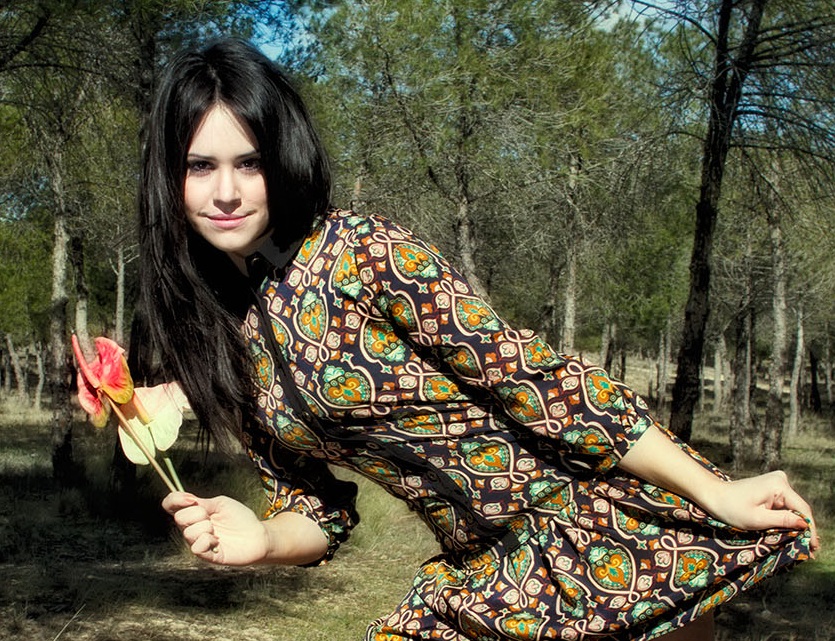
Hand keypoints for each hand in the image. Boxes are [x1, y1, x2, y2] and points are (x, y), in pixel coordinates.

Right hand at [162, 492, 268, 565]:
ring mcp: (197, 542)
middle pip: (179, 518)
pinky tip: (218, 541)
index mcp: (193, 513)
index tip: (189, 498)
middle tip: (212, 517)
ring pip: (188, 532)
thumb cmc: (239, 518)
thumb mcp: (220, 504)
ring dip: (206, 527)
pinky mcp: (205, 556)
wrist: (257, 534)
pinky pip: (196, 547)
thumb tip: (186, 499)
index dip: (174, 500)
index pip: (170, 505)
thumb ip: (202, 502)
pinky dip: (208, 541)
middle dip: (198, 513)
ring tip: (218, 531)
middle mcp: (192, 528)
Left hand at [705, 471, 819, 553]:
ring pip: (793, 508)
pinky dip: (788, 520)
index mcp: (778, 485)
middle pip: (799, 509)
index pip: (802, 510)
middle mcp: (781, 480)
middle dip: (805, 530)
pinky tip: (793, 534)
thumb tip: (805, 524)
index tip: (814, 548)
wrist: (713, 495)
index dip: (810, 530)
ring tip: (805, 546)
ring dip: (797, 526)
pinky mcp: (772, 488)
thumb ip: (782, 522)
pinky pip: (785, 506)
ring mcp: (777, 483)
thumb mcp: (757, 519)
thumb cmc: (731, 507)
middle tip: (811, 552)